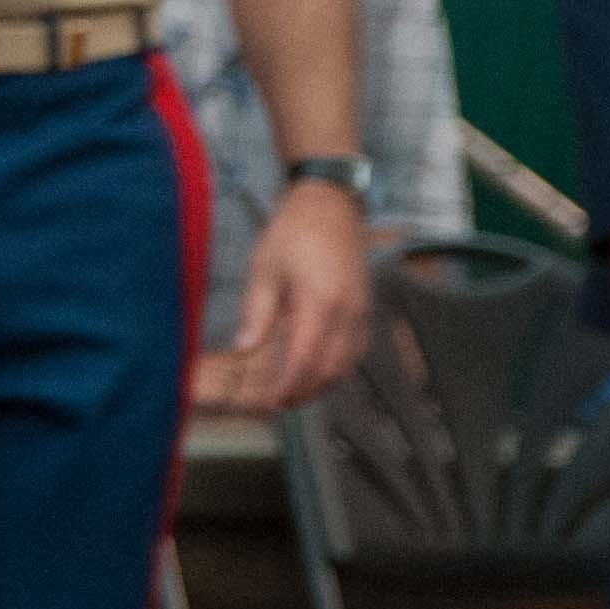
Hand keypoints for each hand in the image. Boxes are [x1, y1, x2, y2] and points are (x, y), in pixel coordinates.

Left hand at [221, 178, 371, 409]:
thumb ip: (257, 313)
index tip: (271, 401)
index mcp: (321, 302)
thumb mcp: (265, 269)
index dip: (290, 385)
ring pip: (348, 362)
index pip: (307, 358)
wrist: (329, 205)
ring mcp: (362, 309)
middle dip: (306, 391)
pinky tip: (318, 370)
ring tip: (295, 392)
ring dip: (323, 383)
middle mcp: (348, 311)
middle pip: (332, 368)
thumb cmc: (293, 233)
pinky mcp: (365, 306)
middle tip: (279, 403)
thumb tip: (243, 349)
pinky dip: (339, 366)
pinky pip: (357, 348)